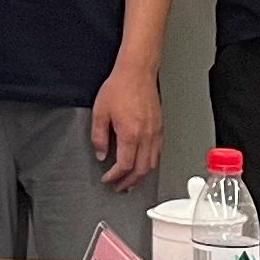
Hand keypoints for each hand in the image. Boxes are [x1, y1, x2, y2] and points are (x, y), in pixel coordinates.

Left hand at [87, 64, 164, 190]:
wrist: (137, 72)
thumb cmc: (120, 87)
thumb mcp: (100, 112)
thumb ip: (99, 137)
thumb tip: (101, 153)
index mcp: (130, 134)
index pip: (124, 166)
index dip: (115, 177)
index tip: (107, 179)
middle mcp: (146, 136)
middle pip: (141, 170)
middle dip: (129, 182)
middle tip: (119, 187)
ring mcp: (155, 132)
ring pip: (152, 163)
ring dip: (140, 176)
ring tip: (130, 181)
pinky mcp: (160, 127)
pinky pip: (157, 152)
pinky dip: (149, 163)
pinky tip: (142, 163)